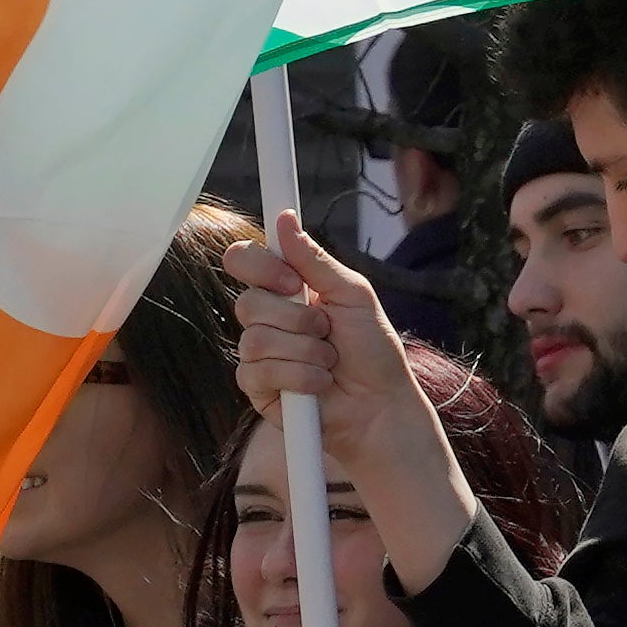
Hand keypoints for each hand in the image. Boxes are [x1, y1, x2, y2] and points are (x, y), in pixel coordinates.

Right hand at [228, 215, 478, 589]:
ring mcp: (259, 355)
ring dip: (304, 351)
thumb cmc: (372, 351)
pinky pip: (257, 373)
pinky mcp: (258, 390)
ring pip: (255, 340)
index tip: (294, 282)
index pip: (244, 261)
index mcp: (285, 289)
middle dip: (296, 318)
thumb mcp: (352, 296)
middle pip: (247, 302)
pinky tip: (320, 384)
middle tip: (326, 329)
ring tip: (330, 362)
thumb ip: (315, 261)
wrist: (381, 406)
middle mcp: (267, 319)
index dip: (260, 267)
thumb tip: (285, 220)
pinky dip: (298, 376)